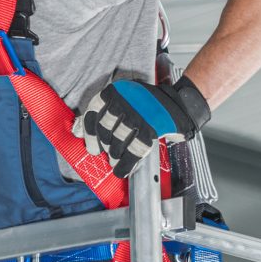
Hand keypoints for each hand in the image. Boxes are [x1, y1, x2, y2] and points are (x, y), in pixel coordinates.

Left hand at [72, 77, 210, 170]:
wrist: (181, 104)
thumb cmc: (149, 104)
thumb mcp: (127, 98)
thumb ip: (105, 110)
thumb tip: (79, 131)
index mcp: (117, 91)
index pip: (94, 112)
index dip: (89, 133)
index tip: (91, 147)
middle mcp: (125, 101)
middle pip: (104, 129)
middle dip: (105, 145)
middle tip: (108, 153)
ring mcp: (138, 115)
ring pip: (117, 141)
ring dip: (115, 155)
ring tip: (116, 160)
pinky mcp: (151, 129)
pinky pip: (133, 151)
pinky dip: (126, 164)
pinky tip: (122, 170)